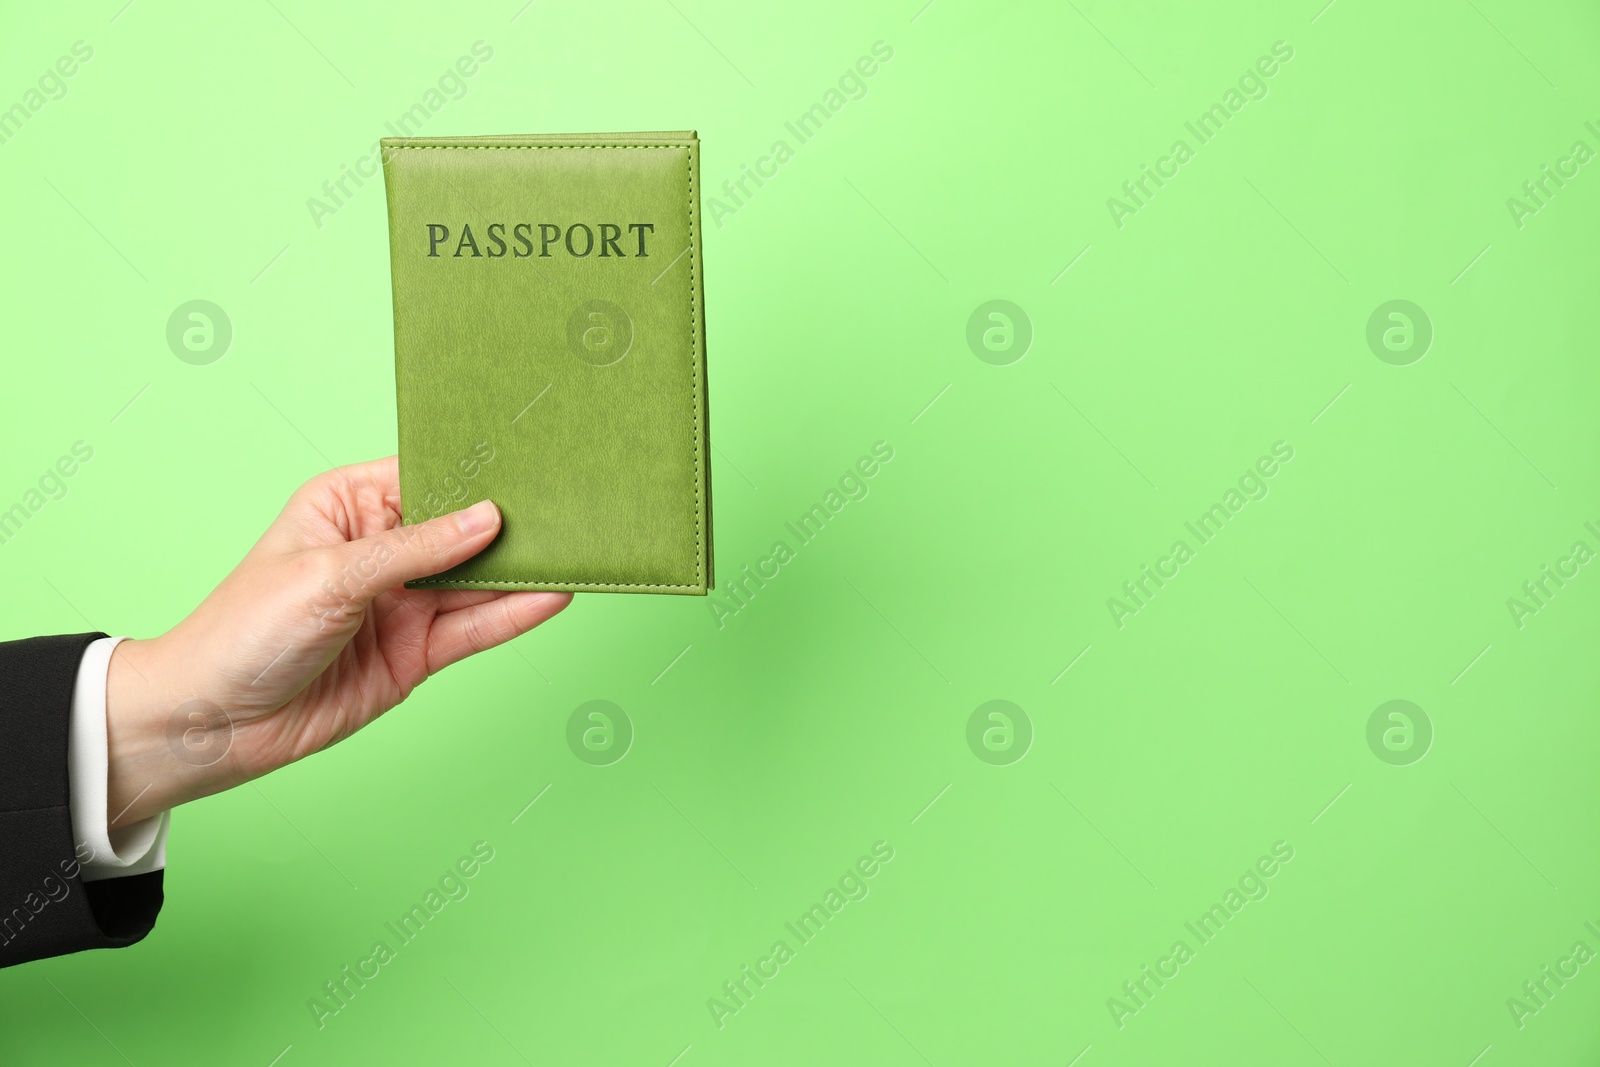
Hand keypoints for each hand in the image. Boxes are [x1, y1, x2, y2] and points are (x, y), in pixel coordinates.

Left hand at [103, 457, 570, 827]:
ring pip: (477, 581)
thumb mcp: (331, 576)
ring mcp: (402, 604)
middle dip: (512, 523)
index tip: (534, 462)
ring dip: (522, 571)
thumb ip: (417, 550)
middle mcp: (382, 550)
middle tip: (573, 506)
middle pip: (463, 530)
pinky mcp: (415, 653)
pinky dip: (514, 615)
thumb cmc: (244, 631)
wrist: (212, 724)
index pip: (430, 477)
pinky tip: (553, 596)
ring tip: (580, 550)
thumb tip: (488, 519)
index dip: (478, 472)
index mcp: (350, 505)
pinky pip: (474, 629)